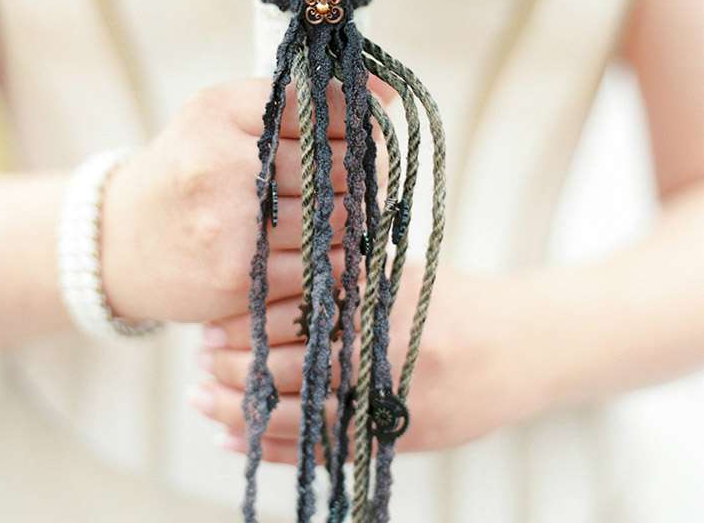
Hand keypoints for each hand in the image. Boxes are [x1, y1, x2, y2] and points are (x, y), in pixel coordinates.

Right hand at [100, 79, 368, 325]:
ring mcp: (227, 224)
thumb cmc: (188, 169)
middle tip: (364, 173)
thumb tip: (389, 91)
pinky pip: (319, 265)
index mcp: (219, 111)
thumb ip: (299, 99)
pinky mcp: (237, 277)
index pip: (319, 104)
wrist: (120, 243)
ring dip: (352, 213)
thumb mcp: (225, 115)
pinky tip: (325, 245)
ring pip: (334, 215)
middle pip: (335, 162)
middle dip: (362, 168)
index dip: (355, 119)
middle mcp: (220, 163)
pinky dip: (335, 256)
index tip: (362, 128)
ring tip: (343, 207)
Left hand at [192, 263, 551, 460]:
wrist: (525, 346)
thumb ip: (342, 277)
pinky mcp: (400, 437)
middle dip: (234, 365)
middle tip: (197, 362)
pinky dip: (274, 447)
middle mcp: (384, 346)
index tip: (210, 322)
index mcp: (379, 297)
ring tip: (200, 402)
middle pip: (290, 362)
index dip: (245, 319)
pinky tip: (235, 441)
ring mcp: (393, 397)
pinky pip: (325, 449)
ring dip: (240, 410)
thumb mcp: (399, 274)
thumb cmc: (452, 300)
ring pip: (299, 411)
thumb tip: (259, 284)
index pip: (294, 310)